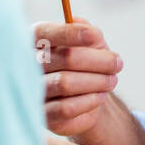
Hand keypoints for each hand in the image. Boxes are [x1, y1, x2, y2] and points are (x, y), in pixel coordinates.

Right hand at [32, 16, 122, 137]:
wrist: (88, 96)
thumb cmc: (86, 63)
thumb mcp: (91, 43)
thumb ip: (87, 31)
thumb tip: (85, 28)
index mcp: (35, 41)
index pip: (44, 32)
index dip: (69, 33)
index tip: (94, 37)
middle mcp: (27, 65)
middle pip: (64, 58)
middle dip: (98, 61)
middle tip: (117, 64)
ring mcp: (33, 91)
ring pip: (65, 83)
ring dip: (97, 81)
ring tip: (111, 81)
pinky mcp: (43, 115)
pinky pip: (66, 108)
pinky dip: (89, 101)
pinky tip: (99, 96)